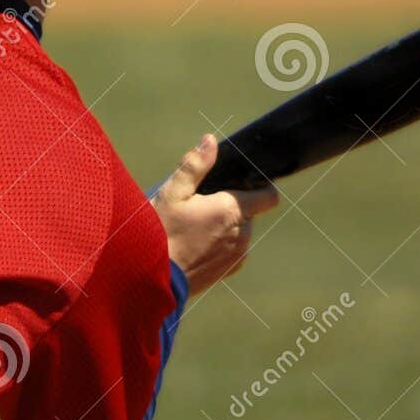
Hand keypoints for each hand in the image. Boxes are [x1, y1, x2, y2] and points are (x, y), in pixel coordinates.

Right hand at [152, 134, 279, 295]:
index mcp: (231, 210)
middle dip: (231, 206)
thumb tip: (210, 141)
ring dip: (225, 227)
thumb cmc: (159, 233)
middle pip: (248, 212)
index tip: (244, 183)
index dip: (261, 187)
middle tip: (200, 206)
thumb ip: (195, 165)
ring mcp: (236, 255)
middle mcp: (242, 233)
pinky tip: (196, 245)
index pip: (268, 196)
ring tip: (195, 228)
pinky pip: (233, 251)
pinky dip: (221, 245)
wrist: (151, 278)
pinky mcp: (228, 271)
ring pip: (240, 232)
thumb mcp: (172, 193)